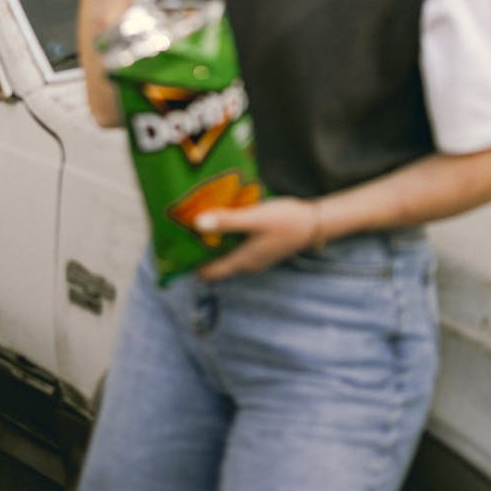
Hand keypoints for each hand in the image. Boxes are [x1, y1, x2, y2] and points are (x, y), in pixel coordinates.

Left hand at [194, 197, 324, 280]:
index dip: (191, 264)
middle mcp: (247, 263)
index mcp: (243, 261)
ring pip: (227, 253)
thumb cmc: (285, 220)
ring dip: (214, 241)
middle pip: (216, 262)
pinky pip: (238, 245)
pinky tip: (224, 218)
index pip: (209, 272)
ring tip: (199, 220)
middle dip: (200, 248)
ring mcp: (256, 257)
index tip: (175, 248)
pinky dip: (228, 236)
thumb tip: (197, 224)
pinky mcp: (262, 247)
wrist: (315, 223)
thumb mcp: (254, 219)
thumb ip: (227, 222)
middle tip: (182, 228)